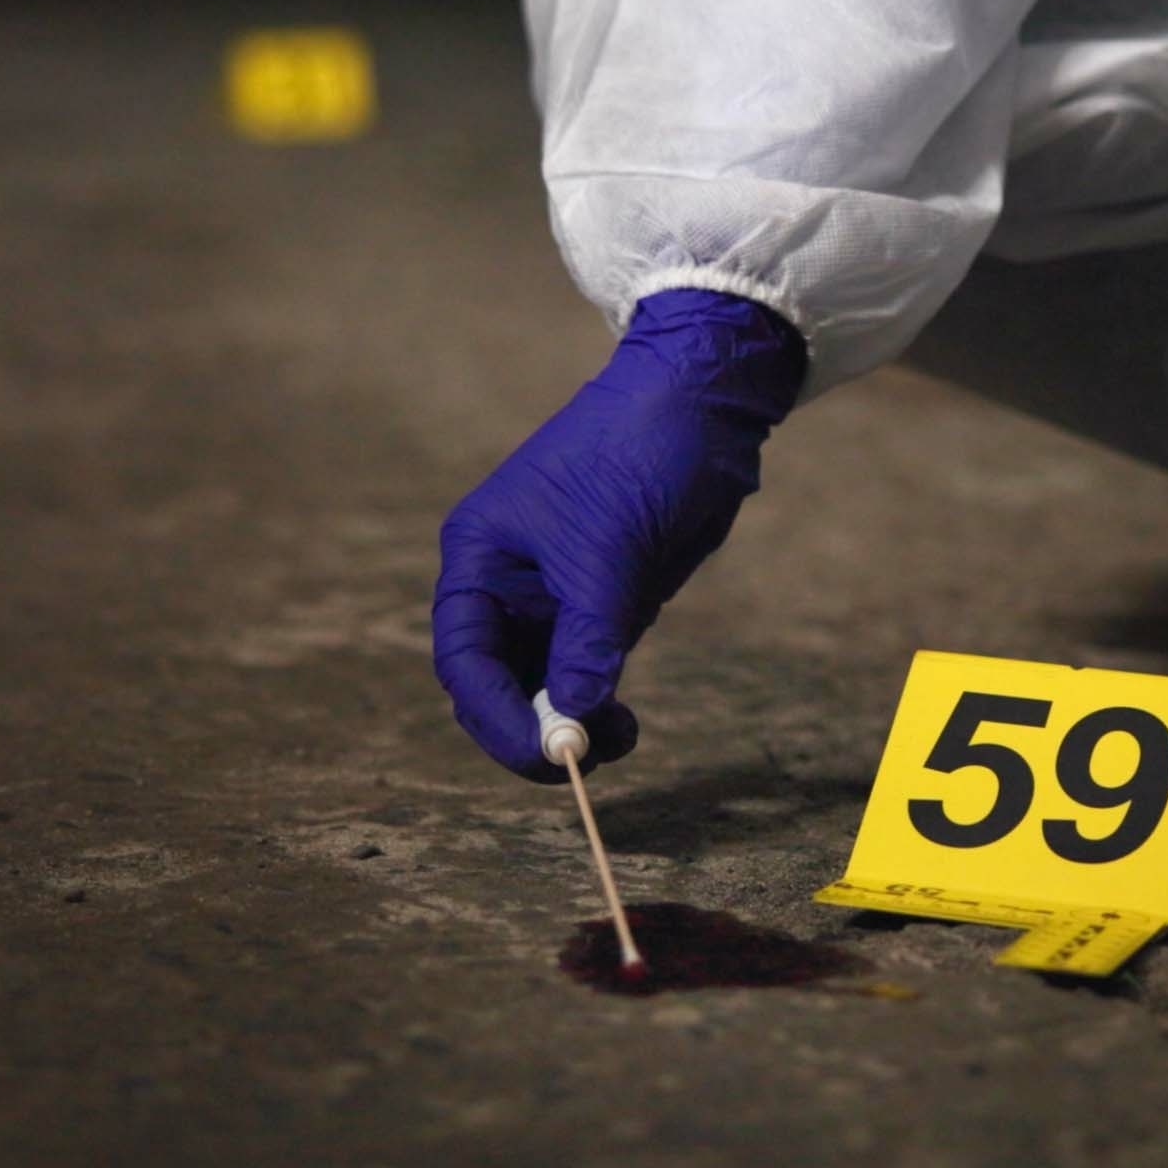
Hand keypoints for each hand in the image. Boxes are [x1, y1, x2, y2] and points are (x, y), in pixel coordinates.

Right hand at [432, 290, 807, 780]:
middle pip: (495, 683)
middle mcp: (504, 582)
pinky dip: (599, 702)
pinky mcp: (599, 602)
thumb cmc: (636, 454)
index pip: (466, 659)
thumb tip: (577, 716)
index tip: (547, 756)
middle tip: (585, 763)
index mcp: (479, 557)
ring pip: (541, 684)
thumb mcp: (608, 551)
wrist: (700, 404)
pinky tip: (628, 720)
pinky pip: (584, 669)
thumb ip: (588, 638)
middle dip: (531, 728)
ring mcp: (551, 595)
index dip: (496, 717)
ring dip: (572, 722)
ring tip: (624, 740)